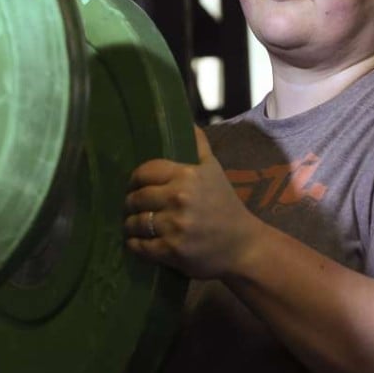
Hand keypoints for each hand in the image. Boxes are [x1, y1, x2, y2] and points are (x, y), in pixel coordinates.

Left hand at [124, 125, 261, 279]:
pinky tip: (136, 242)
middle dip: (130, 203)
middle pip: (136, 198)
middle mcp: (179, 199)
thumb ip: (199, 146)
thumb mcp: (214, 171)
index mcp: (187, 176)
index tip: (135, 186)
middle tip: (132, 207)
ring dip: (130, 224)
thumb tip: (187, 121)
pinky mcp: (172, 251)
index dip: (135, 180)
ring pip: (135, 223)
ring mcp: (175, 226)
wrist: (244, 247)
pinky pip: (139, 246)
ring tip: (133, 225)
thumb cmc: (226, 206)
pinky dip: (134, 244)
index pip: (145, 172)